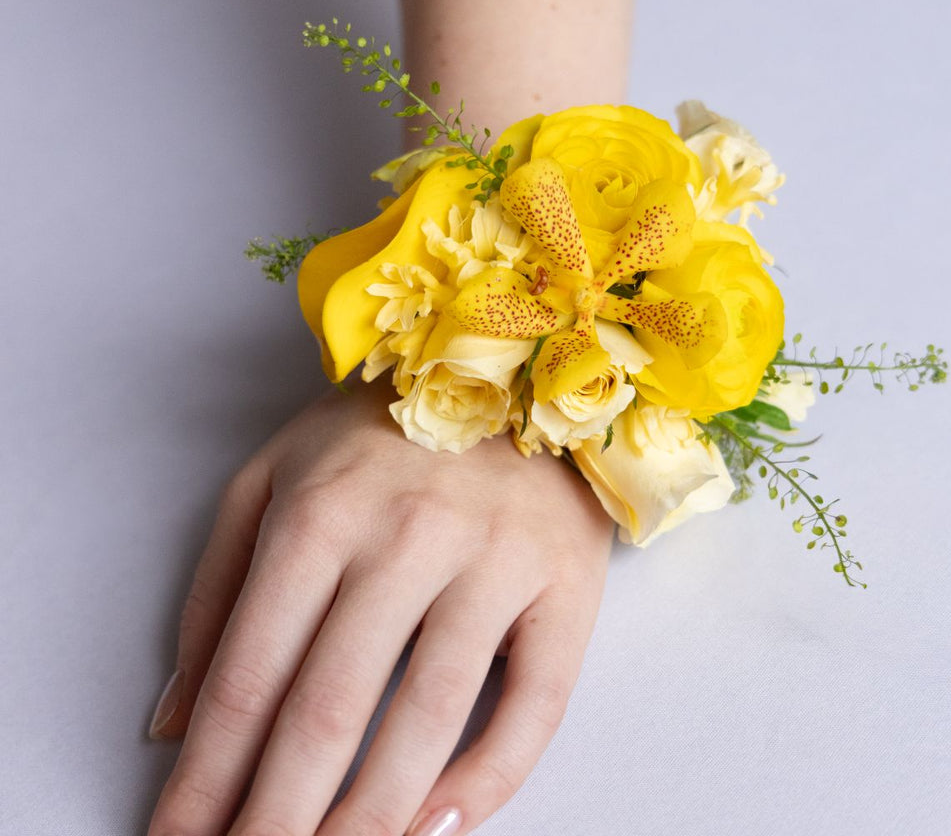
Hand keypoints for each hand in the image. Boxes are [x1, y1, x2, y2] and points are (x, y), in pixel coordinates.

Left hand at [147, 377, 613, 835]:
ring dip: (368, 820)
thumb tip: (171, 721)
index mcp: (322, 509)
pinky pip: (535, 703)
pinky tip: (437, 826)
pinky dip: (488, 780)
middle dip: (274, 818)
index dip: (206, 777)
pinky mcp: (565, 584)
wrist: (516, 374)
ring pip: (427, 718)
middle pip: (329, 710)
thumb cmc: (383, 430)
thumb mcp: (275, 474)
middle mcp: (408, 536)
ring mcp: (495, 560)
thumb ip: (216, 588)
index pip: (250, 674)